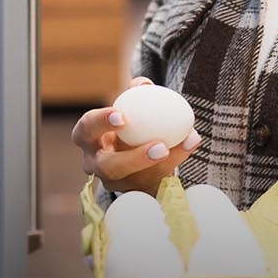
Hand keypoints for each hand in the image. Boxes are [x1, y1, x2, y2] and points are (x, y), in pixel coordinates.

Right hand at [72, 77, 201, 195]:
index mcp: (86, 138)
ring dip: (166, 163)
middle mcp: (95, 164)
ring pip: (138, 179)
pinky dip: (176, 163)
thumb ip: (134, 93)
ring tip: (187, 141)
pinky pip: (155, 182)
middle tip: (161, 146)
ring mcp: (114, 183)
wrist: (131, 152)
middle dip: (135, 159)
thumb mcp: (126, 106)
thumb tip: (144, 84)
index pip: (86, 129)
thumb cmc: (125, 123)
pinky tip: (191, 142)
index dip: (100, 123)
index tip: (122, 116)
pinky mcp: (134, 193)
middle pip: (109, 167)